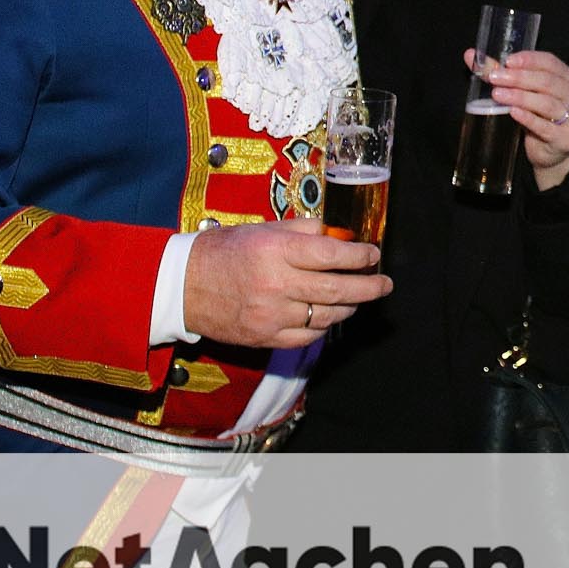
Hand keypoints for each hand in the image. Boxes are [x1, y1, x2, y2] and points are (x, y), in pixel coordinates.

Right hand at [181, 219, 388, 347]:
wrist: (184, 285)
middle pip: (337, 290)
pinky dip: (325, 325)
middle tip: (384, 284)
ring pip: (327, 316)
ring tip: (359, 297)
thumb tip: (341, 237)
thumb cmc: (226, 251)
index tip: (374, 255)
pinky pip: (308, 335)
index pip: (333, 255)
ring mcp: (271, 315)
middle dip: (369, 287)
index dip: (360, 257)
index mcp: (276, 251)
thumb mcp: (265, 229)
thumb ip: (304, 231)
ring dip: (350, 307)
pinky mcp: (265, 338)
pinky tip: (330, 315)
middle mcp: (277, 284)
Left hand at [469, 48, 568, 191]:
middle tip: (496, 78)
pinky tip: (513, 113)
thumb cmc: (535, 116)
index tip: (507, 61)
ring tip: (498, 95)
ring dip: (521, 97)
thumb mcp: (520, 92)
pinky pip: (546, 127)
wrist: (549, 152)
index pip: (550, 62)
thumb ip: (498, 73)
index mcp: (566, 76)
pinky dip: (529, 119)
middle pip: (547, 82)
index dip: (529, 60)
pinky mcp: (567, 138)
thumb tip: (471, 55)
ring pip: (547, 103)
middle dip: (520, 78)